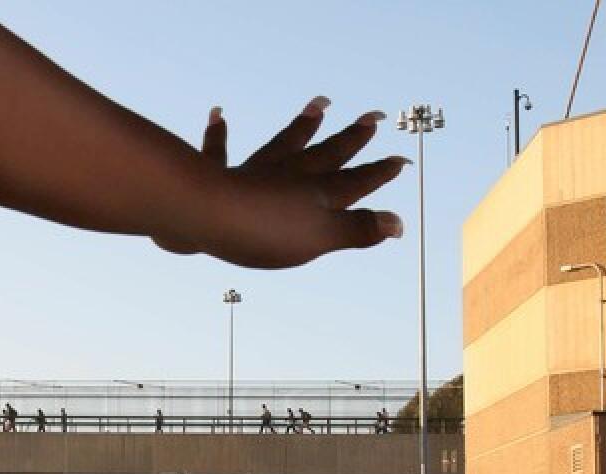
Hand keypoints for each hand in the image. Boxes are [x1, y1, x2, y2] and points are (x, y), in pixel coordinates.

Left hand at [157, 97, 408, 268]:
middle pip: (325, 155)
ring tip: (320, 104)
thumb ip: (356, 230)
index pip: (353, 182)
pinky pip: (218, 151)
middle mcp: (287, 176)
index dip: (377, 173)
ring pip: (283, 144)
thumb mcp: (318, 238)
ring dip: (303, 126)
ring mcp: (253, 173)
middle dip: (350, 139)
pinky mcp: (216, 178)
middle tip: (372, 117)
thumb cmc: (263, 230)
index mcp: (314, 193)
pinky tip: (217, 114)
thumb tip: (398, 224)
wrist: (205, 217)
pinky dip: (218, 134)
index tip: (400, 160)